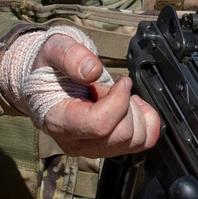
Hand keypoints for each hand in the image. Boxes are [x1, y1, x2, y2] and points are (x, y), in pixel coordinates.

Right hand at [34, 34, 160, 157]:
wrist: (50, 81)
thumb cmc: (51, 68)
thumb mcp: (55, 50)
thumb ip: (70, 56)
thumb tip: (92, 71)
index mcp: (59, 122)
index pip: (99, 124)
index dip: (118, 100)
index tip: (121, 81)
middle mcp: (77, 143)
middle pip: (122, 134)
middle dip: (126, 104)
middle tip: (111, 87)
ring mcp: (95, 149)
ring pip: (135, 140)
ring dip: (135, 112)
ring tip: (116, 96)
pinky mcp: (111, 147)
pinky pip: (144, 142)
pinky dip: (147, 121)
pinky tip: (131, 105)